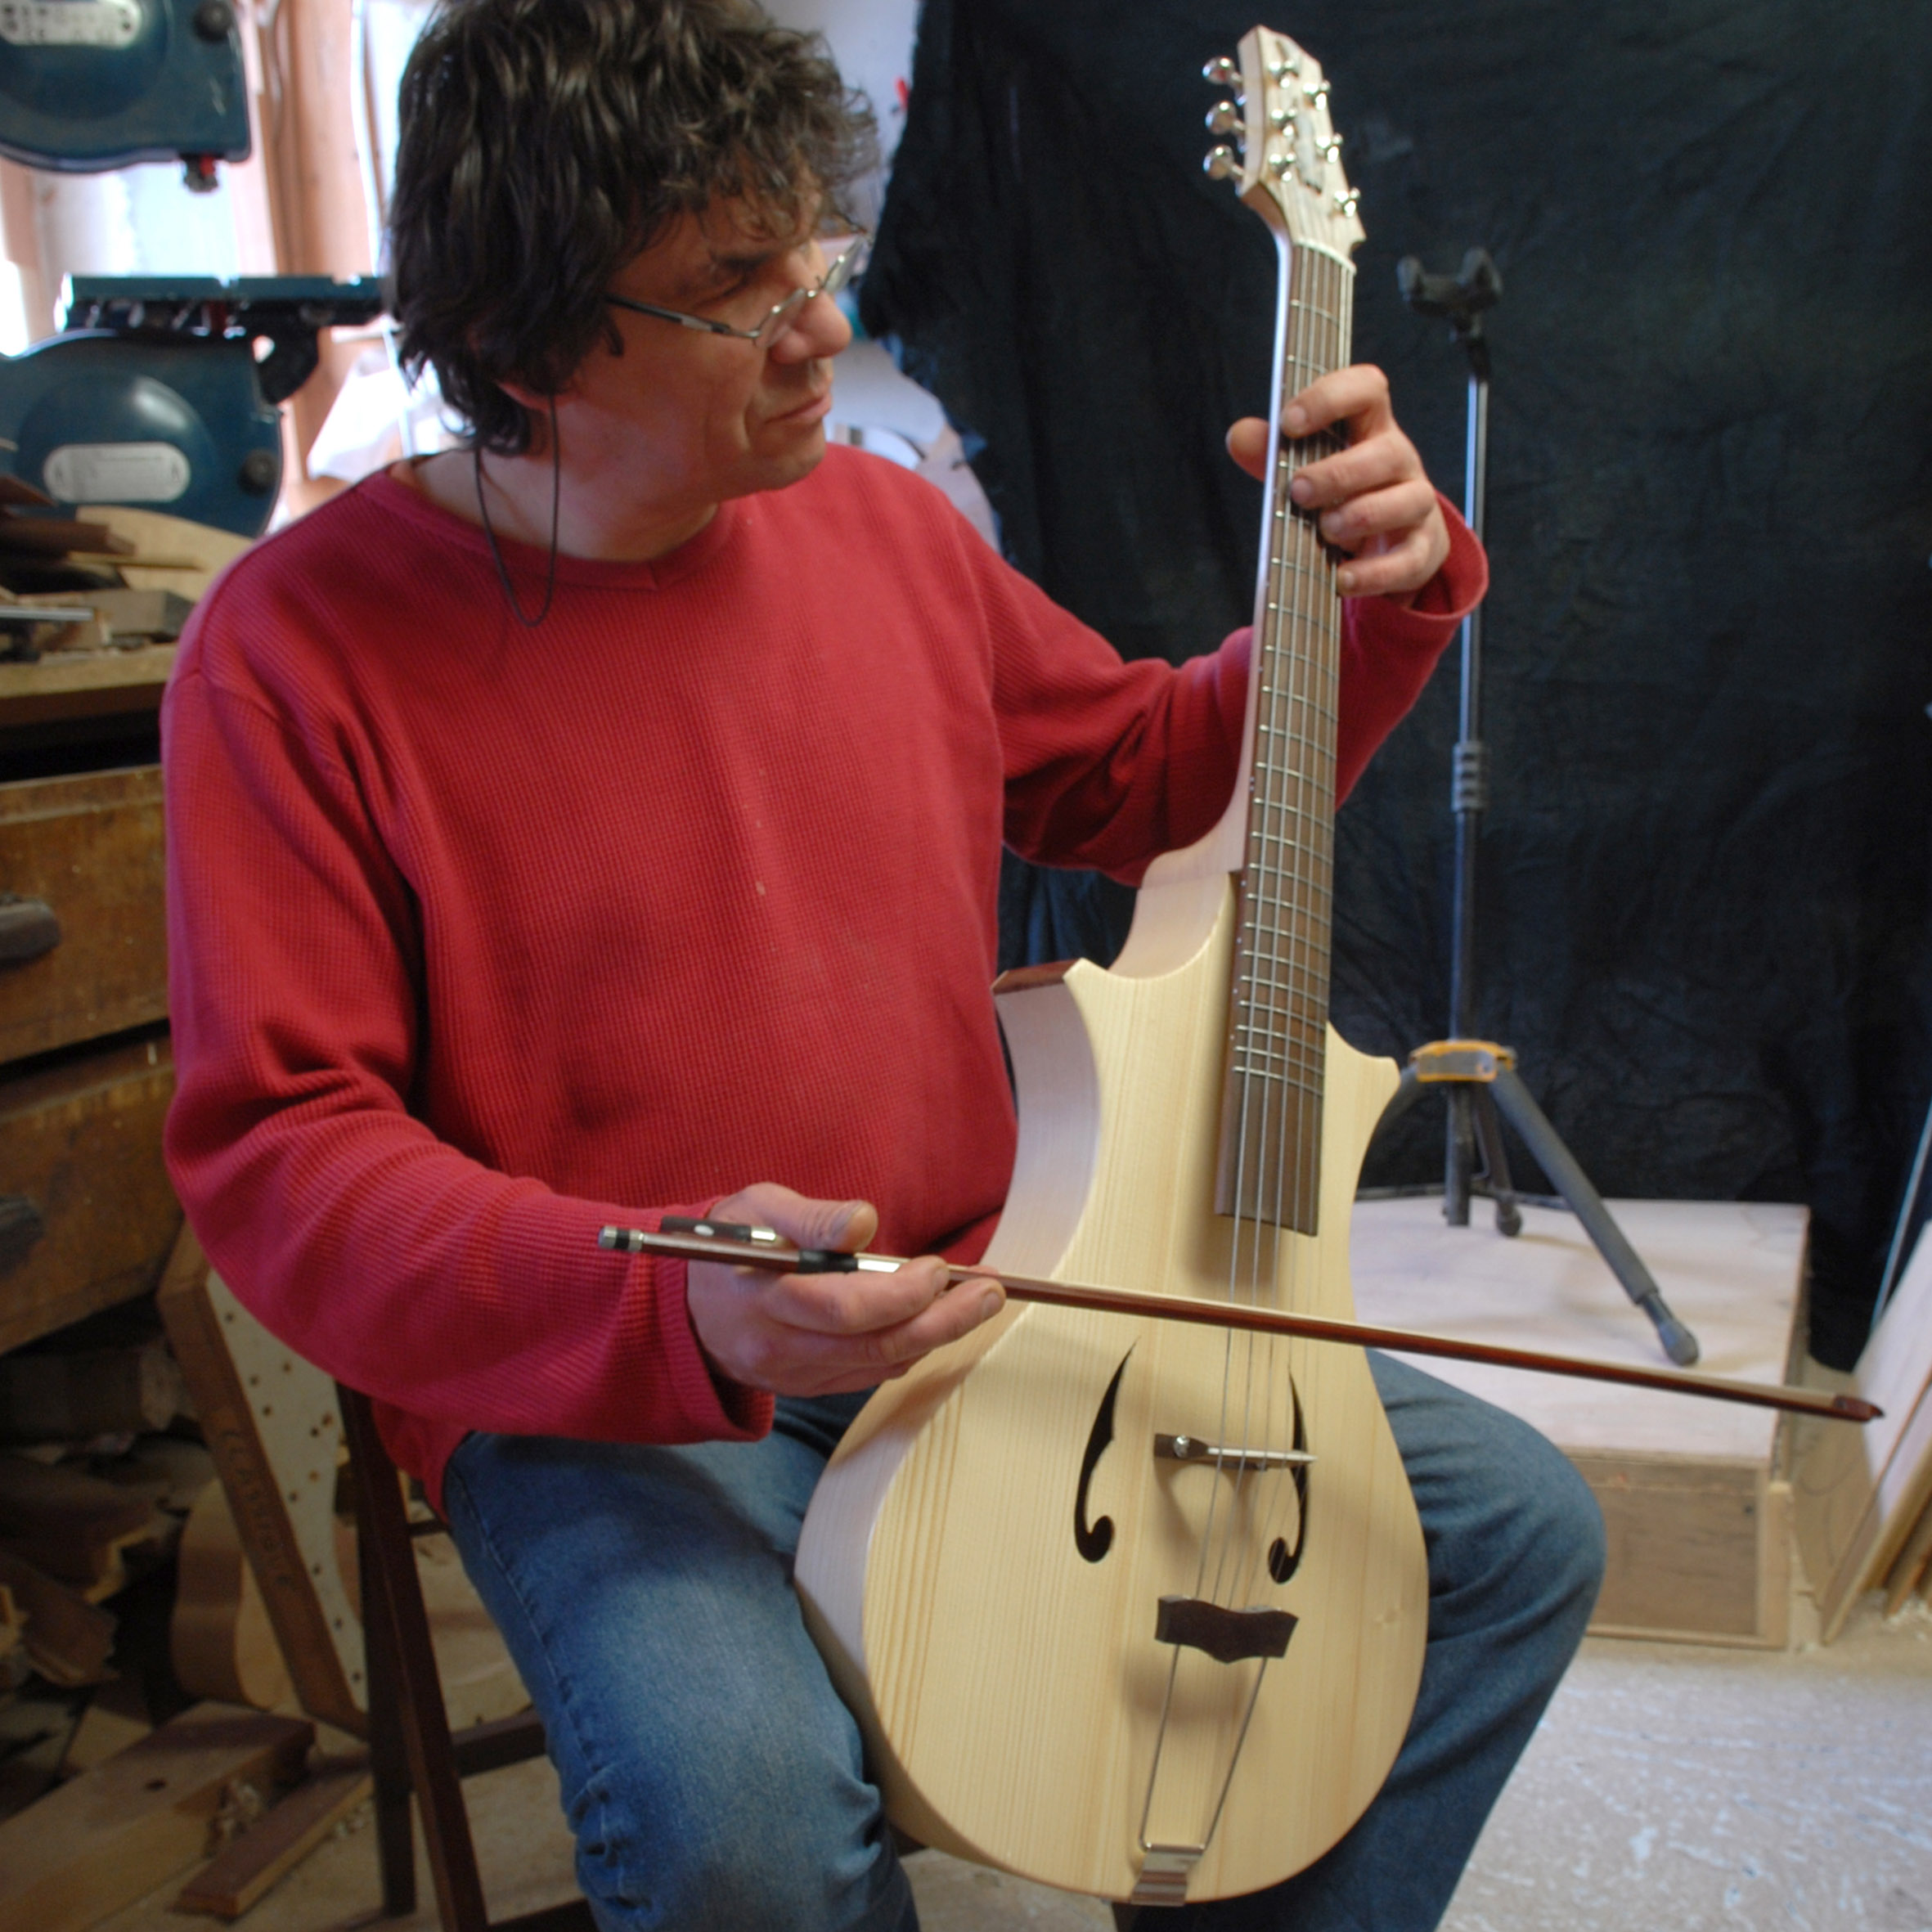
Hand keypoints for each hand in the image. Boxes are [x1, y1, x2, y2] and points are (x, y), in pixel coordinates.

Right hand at [685, 1183, 1004, 1396]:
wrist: (688, 1307)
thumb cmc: (729, 1245)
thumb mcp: (757, 1209)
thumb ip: (812, 1217)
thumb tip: (864, 1223)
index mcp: (764, 1296)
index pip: (843, 1307)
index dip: (900, 1293)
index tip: (938, 1267)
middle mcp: (778, 1345)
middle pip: (874, 1344)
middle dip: (943, 1320)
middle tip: (991, 1291)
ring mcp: (793, 1373)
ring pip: (879, 1363)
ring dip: (938, 1335)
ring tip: (979, 1301)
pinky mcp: (807, 1386)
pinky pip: (869, 1374)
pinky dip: (909, 1349)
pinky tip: (938, 1322)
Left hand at [1226, 364, 1448, 602]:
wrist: (1388, 543)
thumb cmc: (1342, 493)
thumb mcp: (1306, 468)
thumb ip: (1272, 453)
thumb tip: (1239, 435)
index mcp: (1371, 427)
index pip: (1366, 389)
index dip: (1331, 398)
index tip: (1290, 422)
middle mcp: (1399, 460)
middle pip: (1386, 453)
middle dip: (1340, 473)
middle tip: (1299, 491)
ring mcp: (1416, 504)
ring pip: (1407, 501)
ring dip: (1362, 515)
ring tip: (1325, 529)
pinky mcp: (1421, 550)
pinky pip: (1407, 561)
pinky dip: (1374, 572)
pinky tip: (1342, 579)